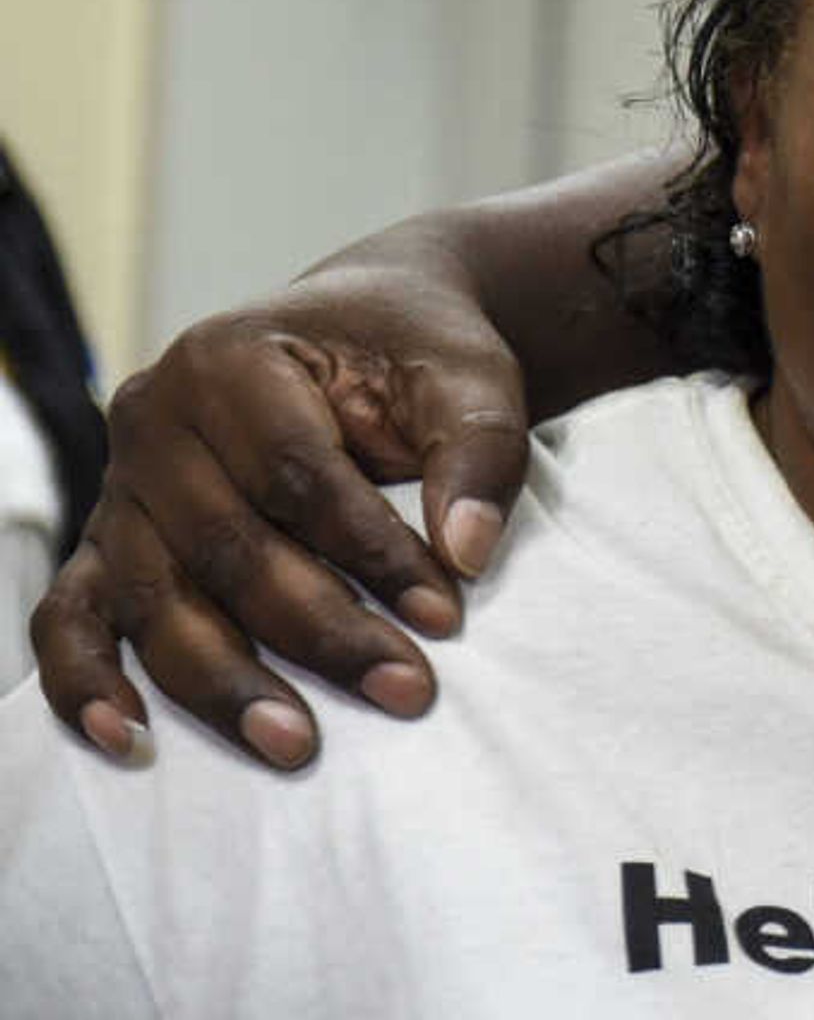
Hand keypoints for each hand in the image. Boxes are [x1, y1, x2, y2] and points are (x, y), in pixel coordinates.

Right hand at [29, 261, 528, 768]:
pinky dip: (87, 683)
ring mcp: (119, 487)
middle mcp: (153, 420)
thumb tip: (468, 552)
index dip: (372, 552)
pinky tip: (128, 739)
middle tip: (403, 691)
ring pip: (155, 599)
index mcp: (229, 358)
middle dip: (317, 631)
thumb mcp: (470, 377)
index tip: (445, 616)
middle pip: (226, 547)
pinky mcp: (106, 544)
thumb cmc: (412, 355)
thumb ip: (478, 451)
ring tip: (297, 745)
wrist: (362, 332)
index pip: (298, 475)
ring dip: (223, 681)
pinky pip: (70, 618)